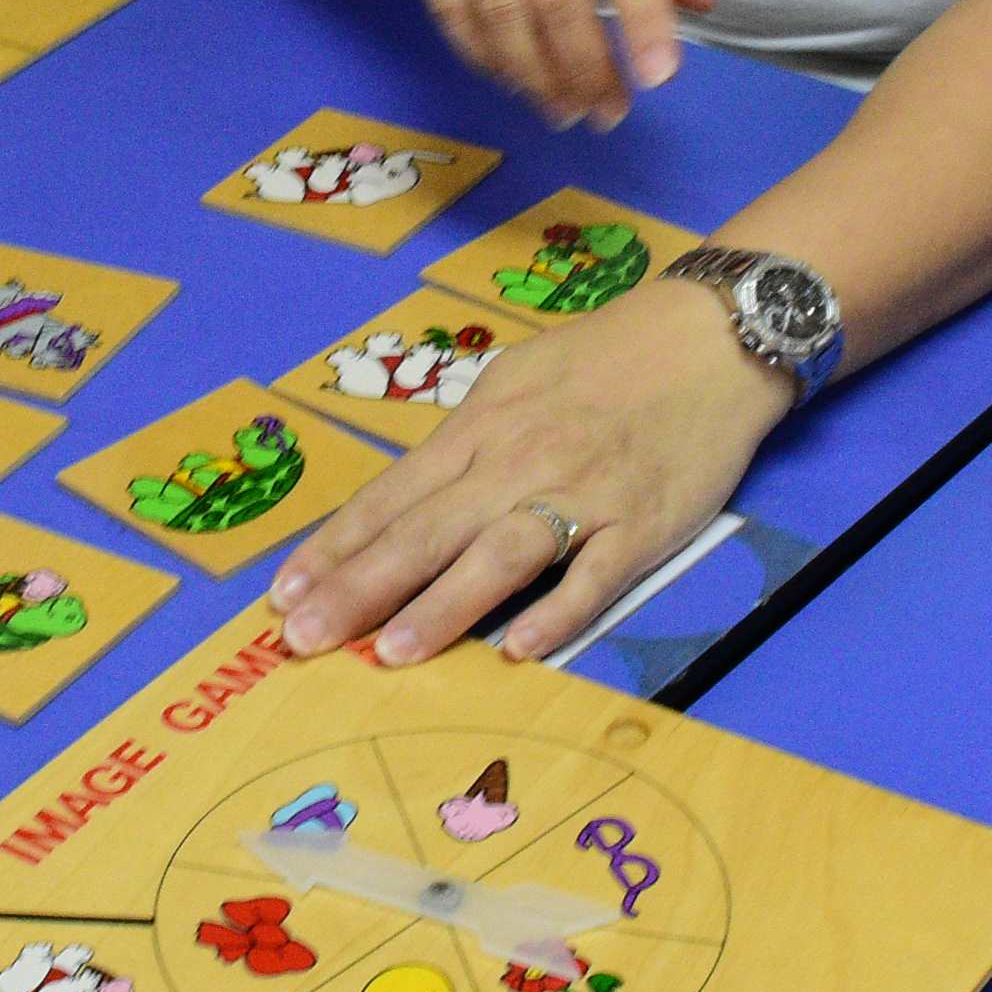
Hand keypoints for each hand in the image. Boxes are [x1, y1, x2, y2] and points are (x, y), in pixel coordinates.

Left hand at [267, 284, 786, 663]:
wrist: (707, 337)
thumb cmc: (602, 360)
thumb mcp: (514, 382)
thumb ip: (464, 443)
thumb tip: (407, 498)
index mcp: (480, 427)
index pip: (392, 496)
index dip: (335, 548)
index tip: (284, 595)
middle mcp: (519, 461)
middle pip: (427, 532)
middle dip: (359, 588)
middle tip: (303, 639)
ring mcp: (582, 493)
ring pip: (500, 554)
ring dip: (443, 605)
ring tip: (390, 653)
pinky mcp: (643, 522)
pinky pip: (596, 574)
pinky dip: (558, 611)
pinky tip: (519, 649)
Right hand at [414, 0, 710, 128]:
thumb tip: (697, 6)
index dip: (642, 21)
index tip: (659, 78)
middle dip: (586, 69)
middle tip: (610, 113)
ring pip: (499, 13)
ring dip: (535, 77)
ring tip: (567, 112)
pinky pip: (452, 9)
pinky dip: (484, 57)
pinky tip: (517, 81)